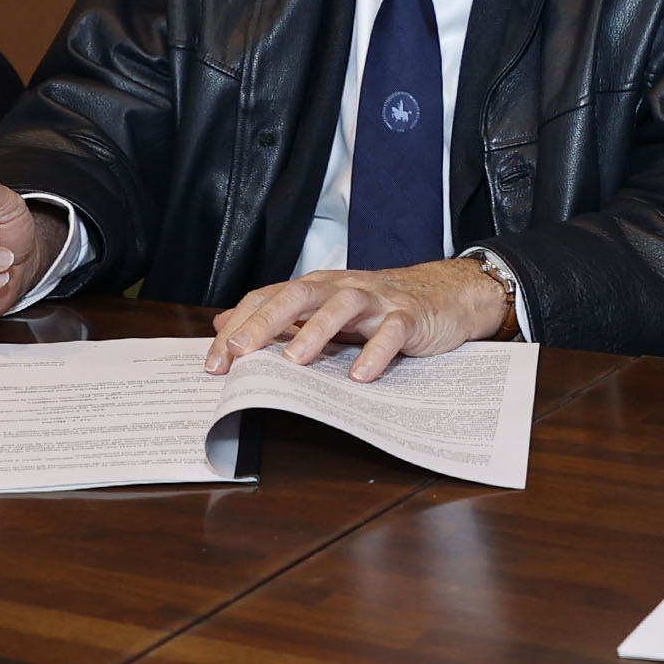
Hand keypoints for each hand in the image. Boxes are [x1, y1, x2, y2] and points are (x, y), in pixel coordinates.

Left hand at [205, 260, 506, 381]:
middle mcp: (343, 288)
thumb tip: (223, 325)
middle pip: (299, 294)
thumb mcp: (325, 309)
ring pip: (342, 305)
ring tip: (296, 361)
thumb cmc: (382, 307)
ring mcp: (378, 300)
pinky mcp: (410, 316)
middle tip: (240, 352)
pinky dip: (376, 351)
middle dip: (266, 322)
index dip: (240, 326)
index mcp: (318, 288)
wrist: (448, 294)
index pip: (269, 298)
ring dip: (316, 331)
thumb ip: (278, 317)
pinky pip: (391, 330)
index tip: (215, 362)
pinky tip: (361, 375)